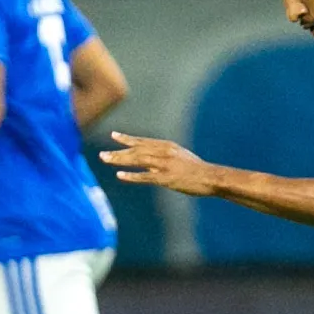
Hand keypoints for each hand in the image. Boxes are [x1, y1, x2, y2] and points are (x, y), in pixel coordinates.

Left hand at [99, 131, 216, 195]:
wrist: (211, 177)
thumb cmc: (198, 170)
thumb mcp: (181, 157)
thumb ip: (166, 157)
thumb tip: (152, 162)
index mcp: (167, 146)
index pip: (143, 141)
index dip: (128, 139)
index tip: (114, 136)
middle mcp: (164, 152)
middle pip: (136, 150)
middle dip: (118, 151)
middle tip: (102, 154)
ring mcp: (164, 165)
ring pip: (137, 160)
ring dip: (120, 160)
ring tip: (105, 160)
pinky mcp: (166, 178)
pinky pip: (145, 176)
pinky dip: (132, 176)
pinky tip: (120, 175)